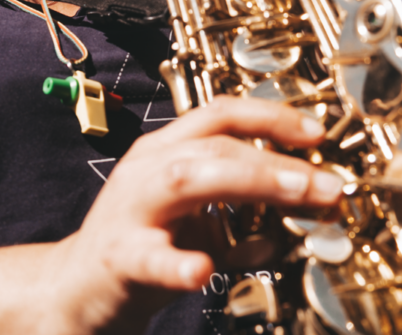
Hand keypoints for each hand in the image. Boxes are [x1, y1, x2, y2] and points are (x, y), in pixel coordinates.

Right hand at [53, 96, 341, 333]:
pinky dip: (178, 262)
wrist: (76, 288)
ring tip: (295, 196)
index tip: (316, 132)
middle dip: (277, 158)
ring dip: (251, 181)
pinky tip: (202, 269)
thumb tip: (308, 207)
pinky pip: (149, 257)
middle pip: (214, 143)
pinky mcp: (119, 257)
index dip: (271, 116)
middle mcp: (146, 170)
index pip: (219, 114)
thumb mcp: (198, 218)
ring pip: (187, 177)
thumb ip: (247, 211)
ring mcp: (130, 210)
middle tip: (325, 181)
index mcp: (164, 151)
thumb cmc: (142, 245)